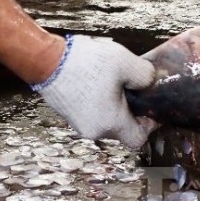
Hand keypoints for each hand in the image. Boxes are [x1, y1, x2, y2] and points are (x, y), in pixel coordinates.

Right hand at [33, 35, 156, 148]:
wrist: (47, 61)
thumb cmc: (86, 63)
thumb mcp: (126, 62)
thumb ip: (146, 76)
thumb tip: (152, 82)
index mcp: (111, 123)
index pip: (138, 139)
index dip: (149, 125)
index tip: (150, 107)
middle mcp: (94, 130)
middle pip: (122, 130)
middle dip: (131, 112)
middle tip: (131, 88)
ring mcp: (79, 125)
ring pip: (106, 122)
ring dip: (114, 106)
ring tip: (112, 81)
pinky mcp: (69, 116)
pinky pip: (92, 115)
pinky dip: (99, 103)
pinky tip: (96, 82)